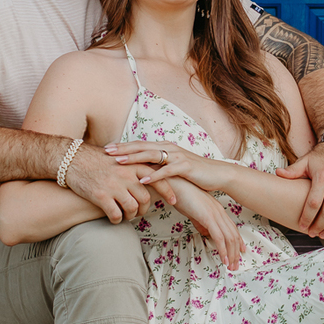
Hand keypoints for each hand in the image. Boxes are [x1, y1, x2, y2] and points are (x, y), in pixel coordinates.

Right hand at [61, 142, 170, 223]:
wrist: (72, 160)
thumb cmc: (96, 159)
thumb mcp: (120, 157)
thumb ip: (135, 166)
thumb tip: (150, 175)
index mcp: (133, 164)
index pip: (158, 178)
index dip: (168, 192)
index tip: (174, 201)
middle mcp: (126, 175)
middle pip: (145, 198)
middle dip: (145, 209)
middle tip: (139, 212)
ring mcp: (114, 186)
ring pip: (132, 208)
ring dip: (131, 216)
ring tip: (127, 215)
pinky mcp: (101, 196)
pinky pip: (116, 215)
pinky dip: (118, 220)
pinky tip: (115, 218)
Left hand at [104, 138, 227, 193]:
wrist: (216, 174)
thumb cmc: (192, 173)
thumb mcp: (171, 168)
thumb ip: (157, 167)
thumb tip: (139, 173)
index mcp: (165, 147)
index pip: (140, 144)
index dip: (123, 146)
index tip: (106, 148)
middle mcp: (170, 148)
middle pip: (142, 146)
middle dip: (123, 149)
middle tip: (106, 151)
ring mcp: (177, 156)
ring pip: (152, 156)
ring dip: (134, 158)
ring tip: (119, 162)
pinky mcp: (185, 167)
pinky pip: (166, 171)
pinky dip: (153, 175)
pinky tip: (142, 180)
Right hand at [166, 178, 243, 270]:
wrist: (174, 183)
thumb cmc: (181, 195)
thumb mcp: (193, 211)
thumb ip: (200, 222)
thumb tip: (205, 232)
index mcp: (216, 209)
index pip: (231, 228)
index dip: (237, 241)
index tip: (240, 251)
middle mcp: (219, 212)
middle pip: (233, 235)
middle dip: (236, 252)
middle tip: (235, 265)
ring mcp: (214, 214)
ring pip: (229, 238)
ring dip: (231, 254)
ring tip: (231, 266)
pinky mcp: (208, 217)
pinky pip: (219, 237)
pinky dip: (223, 250)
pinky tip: (223, 259)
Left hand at [276, 140, 323, 236]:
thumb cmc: (323, 155)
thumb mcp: (306, 160)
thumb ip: (293, 170)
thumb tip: (278, 174)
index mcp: (323, 177)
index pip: (314, 203)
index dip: (307, 218)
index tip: (302, 227)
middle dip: (319, 226)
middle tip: (312, 233)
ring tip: (323, 234)